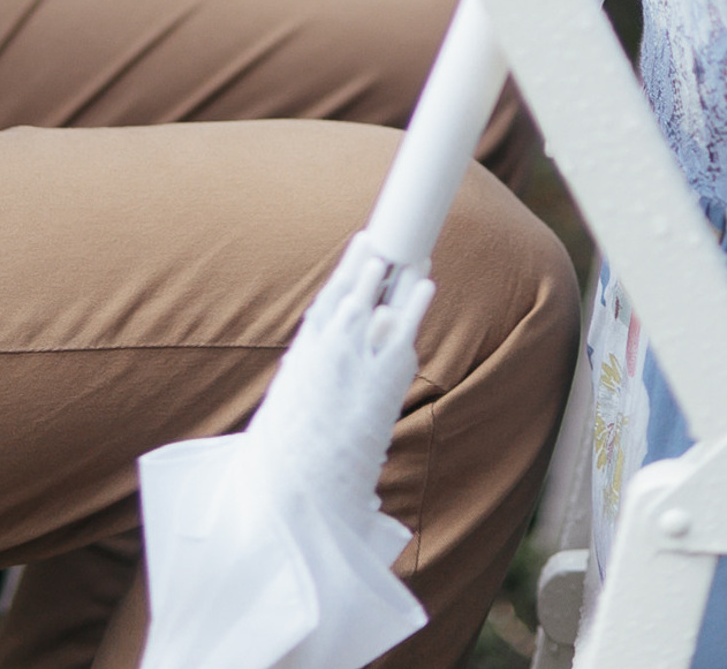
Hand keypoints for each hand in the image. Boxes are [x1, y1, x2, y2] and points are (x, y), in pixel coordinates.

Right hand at [250, 236, 434, 529]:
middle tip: (384, 238)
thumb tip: (352, 338)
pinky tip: (427, 286)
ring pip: (377, 306)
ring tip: (410, 253)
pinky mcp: (382, 382)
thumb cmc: (298, 449)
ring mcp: (355, 364)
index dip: (346, 271)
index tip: (361, 245)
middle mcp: (328, 351)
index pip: (328, 301)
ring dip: (393, 279)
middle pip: (350, 295)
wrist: (299, 487)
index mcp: (305, 355)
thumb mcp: (299, 400)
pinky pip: (402, 336)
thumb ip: (322, 364)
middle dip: (367, 266)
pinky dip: (414, 308)